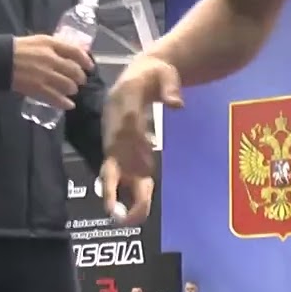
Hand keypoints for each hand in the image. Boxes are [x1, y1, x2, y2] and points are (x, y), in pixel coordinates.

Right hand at [11, 35, 92, 109]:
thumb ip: (58, 45)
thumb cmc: (20, 48)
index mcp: (51, 45)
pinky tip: (69, 105)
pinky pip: (56, 98)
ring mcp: (44, 75)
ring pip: (68, 85)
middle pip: (74, 71)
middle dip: (80, 77)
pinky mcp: (37, 89)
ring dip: (73, 89)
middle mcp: (50, 59)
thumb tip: (77, 51)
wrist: (0, 60)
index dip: (86, 60)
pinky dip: (65, 103)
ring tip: (72, 90)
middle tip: (80, 81)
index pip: (75, 52)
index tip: (90, 67)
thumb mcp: (40, 40)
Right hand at [101, 55, 182, 216]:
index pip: (127, 126)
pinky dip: (131, 188)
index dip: (134, 146)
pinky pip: (123, 170)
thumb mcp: (165, 72)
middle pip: (113, 156)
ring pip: (115, 170)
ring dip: (121, 194)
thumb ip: (170, 87)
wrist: (137, 73)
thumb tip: (177, 105)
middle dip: (113, 184)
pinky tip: (139, 209)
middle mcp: (114, 127)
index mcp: (123, 103)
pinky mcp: (121, 148)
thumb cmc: (154, 74)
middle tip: (117, 210)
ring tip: (130, 219)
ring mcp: (116, 140)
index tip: (145, 168)